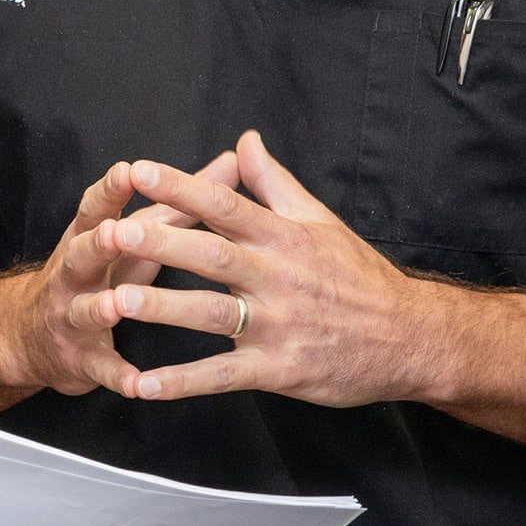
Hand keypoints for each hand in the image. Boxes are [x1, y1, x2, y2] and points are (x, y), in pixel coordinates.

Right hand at [1, 150, 240, 396]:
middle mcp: (74, 273)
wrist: (33, 334)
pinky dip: (116, 375)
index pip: (96, 208)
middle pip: (83, 254)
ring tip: (115, 305)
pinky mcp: (79, 358)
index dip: (111, 190)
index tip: (129, 170)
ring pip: (85, 310)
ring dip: (100, 308)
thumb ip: (180, 200)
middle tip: (115, 232)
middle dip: (98, 243)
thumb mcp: (133, 234)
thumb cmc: (101, 272)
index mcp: (88, 237)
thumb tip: (232, 161)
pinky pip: (99, 368)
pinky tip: (136, 384)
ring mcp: (72, 316)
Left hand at [73, 129, 437, 409]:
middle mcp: (277, 277)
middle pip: (211, 255)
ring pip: (211, 314)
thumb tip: (244, 140)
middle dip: (161, 242)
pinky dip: (182, 381)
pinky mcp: (278, 369)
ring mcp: (277, 325)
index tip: (138, 171)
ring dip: (163, 309)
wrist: (410, 338)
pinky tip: (143, 384)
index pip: (225, 204)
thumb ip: (275, 182)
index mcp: (283, 236)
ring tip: (115, 301)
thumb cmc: (359, 277)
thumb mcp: (321, 220)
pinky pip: (222, 375)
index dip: (180, 187)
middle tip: (114, 232)